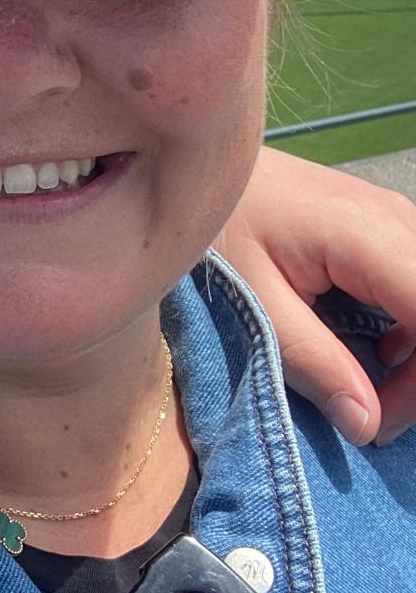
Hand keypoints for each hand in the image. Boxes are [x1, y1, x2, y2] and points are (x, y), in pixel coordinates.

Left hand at [218, 146, 414, 447]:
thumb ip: (313, 362)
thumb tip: (368, 424)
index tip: (381, 420)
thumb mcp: (255, 302)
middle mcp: (396, 219)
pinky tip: (377, 348)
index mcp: (366, 235)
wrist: (197, 168)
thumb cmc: (218, 228)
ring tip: (372, 386)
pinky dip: (411, 327)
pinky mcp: (387, 224)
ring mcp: (395, 217)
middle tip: (373, 415)